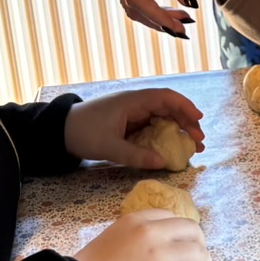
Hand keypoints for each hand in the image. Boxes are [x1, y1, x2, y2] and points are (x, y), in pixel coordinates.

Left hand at [64, 88, 204, 166]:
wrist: (59, 132)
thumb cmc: (82, 133)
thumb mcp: (109, 147)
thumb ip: (136, 155)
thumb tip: (163, 163)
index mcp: (132, 101)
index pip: (166, 97)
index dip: (185, 107)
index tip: (198, 120)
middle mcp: (136, 104)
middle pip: (169, 108)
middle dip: (187, 123)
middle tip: (200, 141)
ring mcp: (132, 114)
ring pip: (162, 119)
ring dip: (178, 130)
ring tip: (192, 146)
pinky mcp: (128, 125)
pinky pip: (153, 128)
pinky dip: (165, 136)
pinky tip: (172, 148)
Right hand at [75, 210, 211, 260]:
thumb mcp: (112, 237)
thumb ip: (136, 235)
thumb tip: (160, 243)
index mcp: (136, 221)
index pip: (171, 217)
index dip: (181, 231)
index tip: (183, 242)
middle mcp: (150, 233)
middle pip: (192, 231)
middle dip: (199, 244)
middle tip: (198, 257)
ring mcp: (159, 257)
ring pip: (199, 254)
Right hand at [110, 0, 197, 37]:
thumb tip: (190, 4)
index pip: (138, 0)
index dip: (157, 17)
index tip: (180, 26)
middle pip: (133, 8)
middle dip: (158, 22)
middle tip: (186, 29)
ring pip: (133, 7)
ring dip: (156, 18)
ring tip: (183, 20)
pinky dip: (152, 9)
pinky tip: (172, 11)